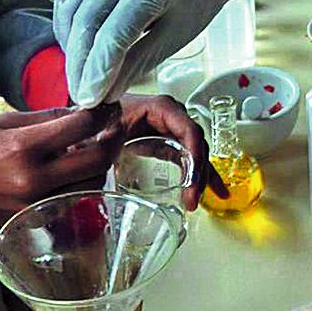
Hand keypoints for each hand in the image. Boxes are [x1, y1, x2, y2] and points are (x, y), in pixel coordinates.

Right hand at [0, 103, 123, 228]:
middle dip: (113, 139)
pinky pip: (70, 199)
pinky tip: (71, 167)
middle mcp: (33, 180)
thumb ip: (43, 118)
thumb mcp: (0, 122)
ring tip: (92, 145)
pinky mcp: (34, 219)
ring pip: (90, 184)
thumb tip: (78, 111)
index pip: (81, 127)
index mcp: (22, 149)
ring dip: (99, 164)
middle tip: (114, 125)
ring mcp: (35, 204)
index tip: (109, 105)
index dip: (102, 112)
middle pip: (97, 161)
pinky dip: (79, 182)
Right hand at [54, 0, 275, 104]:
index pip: (114, 33)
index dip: (98, 70)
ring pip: (71, 7)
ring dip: (70, 46)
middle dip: (79, 64)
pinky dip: (70, 26)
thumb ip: (140, 62)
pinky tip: (78, 48)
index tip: (90, 99)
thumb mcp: (177, 35)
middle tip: (81, 95)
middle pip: (86, 20)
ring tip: (79, 75)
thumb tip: (107, 93)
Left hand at [104, 93, 225, 209]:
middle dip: (198, 174)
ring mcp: (173, 131)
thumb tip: (107, 137)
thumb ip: (105, 133)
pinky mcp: (169, 143)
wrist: (98, 120)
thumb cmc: (104, 115)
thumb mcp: (103, 124)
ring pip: (196, 155)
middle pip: (196, 145)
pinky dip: (199, 175)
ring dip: (200, 179)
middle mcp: (173, 118)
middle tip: (191, 199)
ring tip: (195, 202)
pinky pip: (190, 159)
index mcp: (161, 108)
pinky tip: (212, 191)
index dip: (195, 155)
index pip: (188, 130)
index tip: (193, 179)